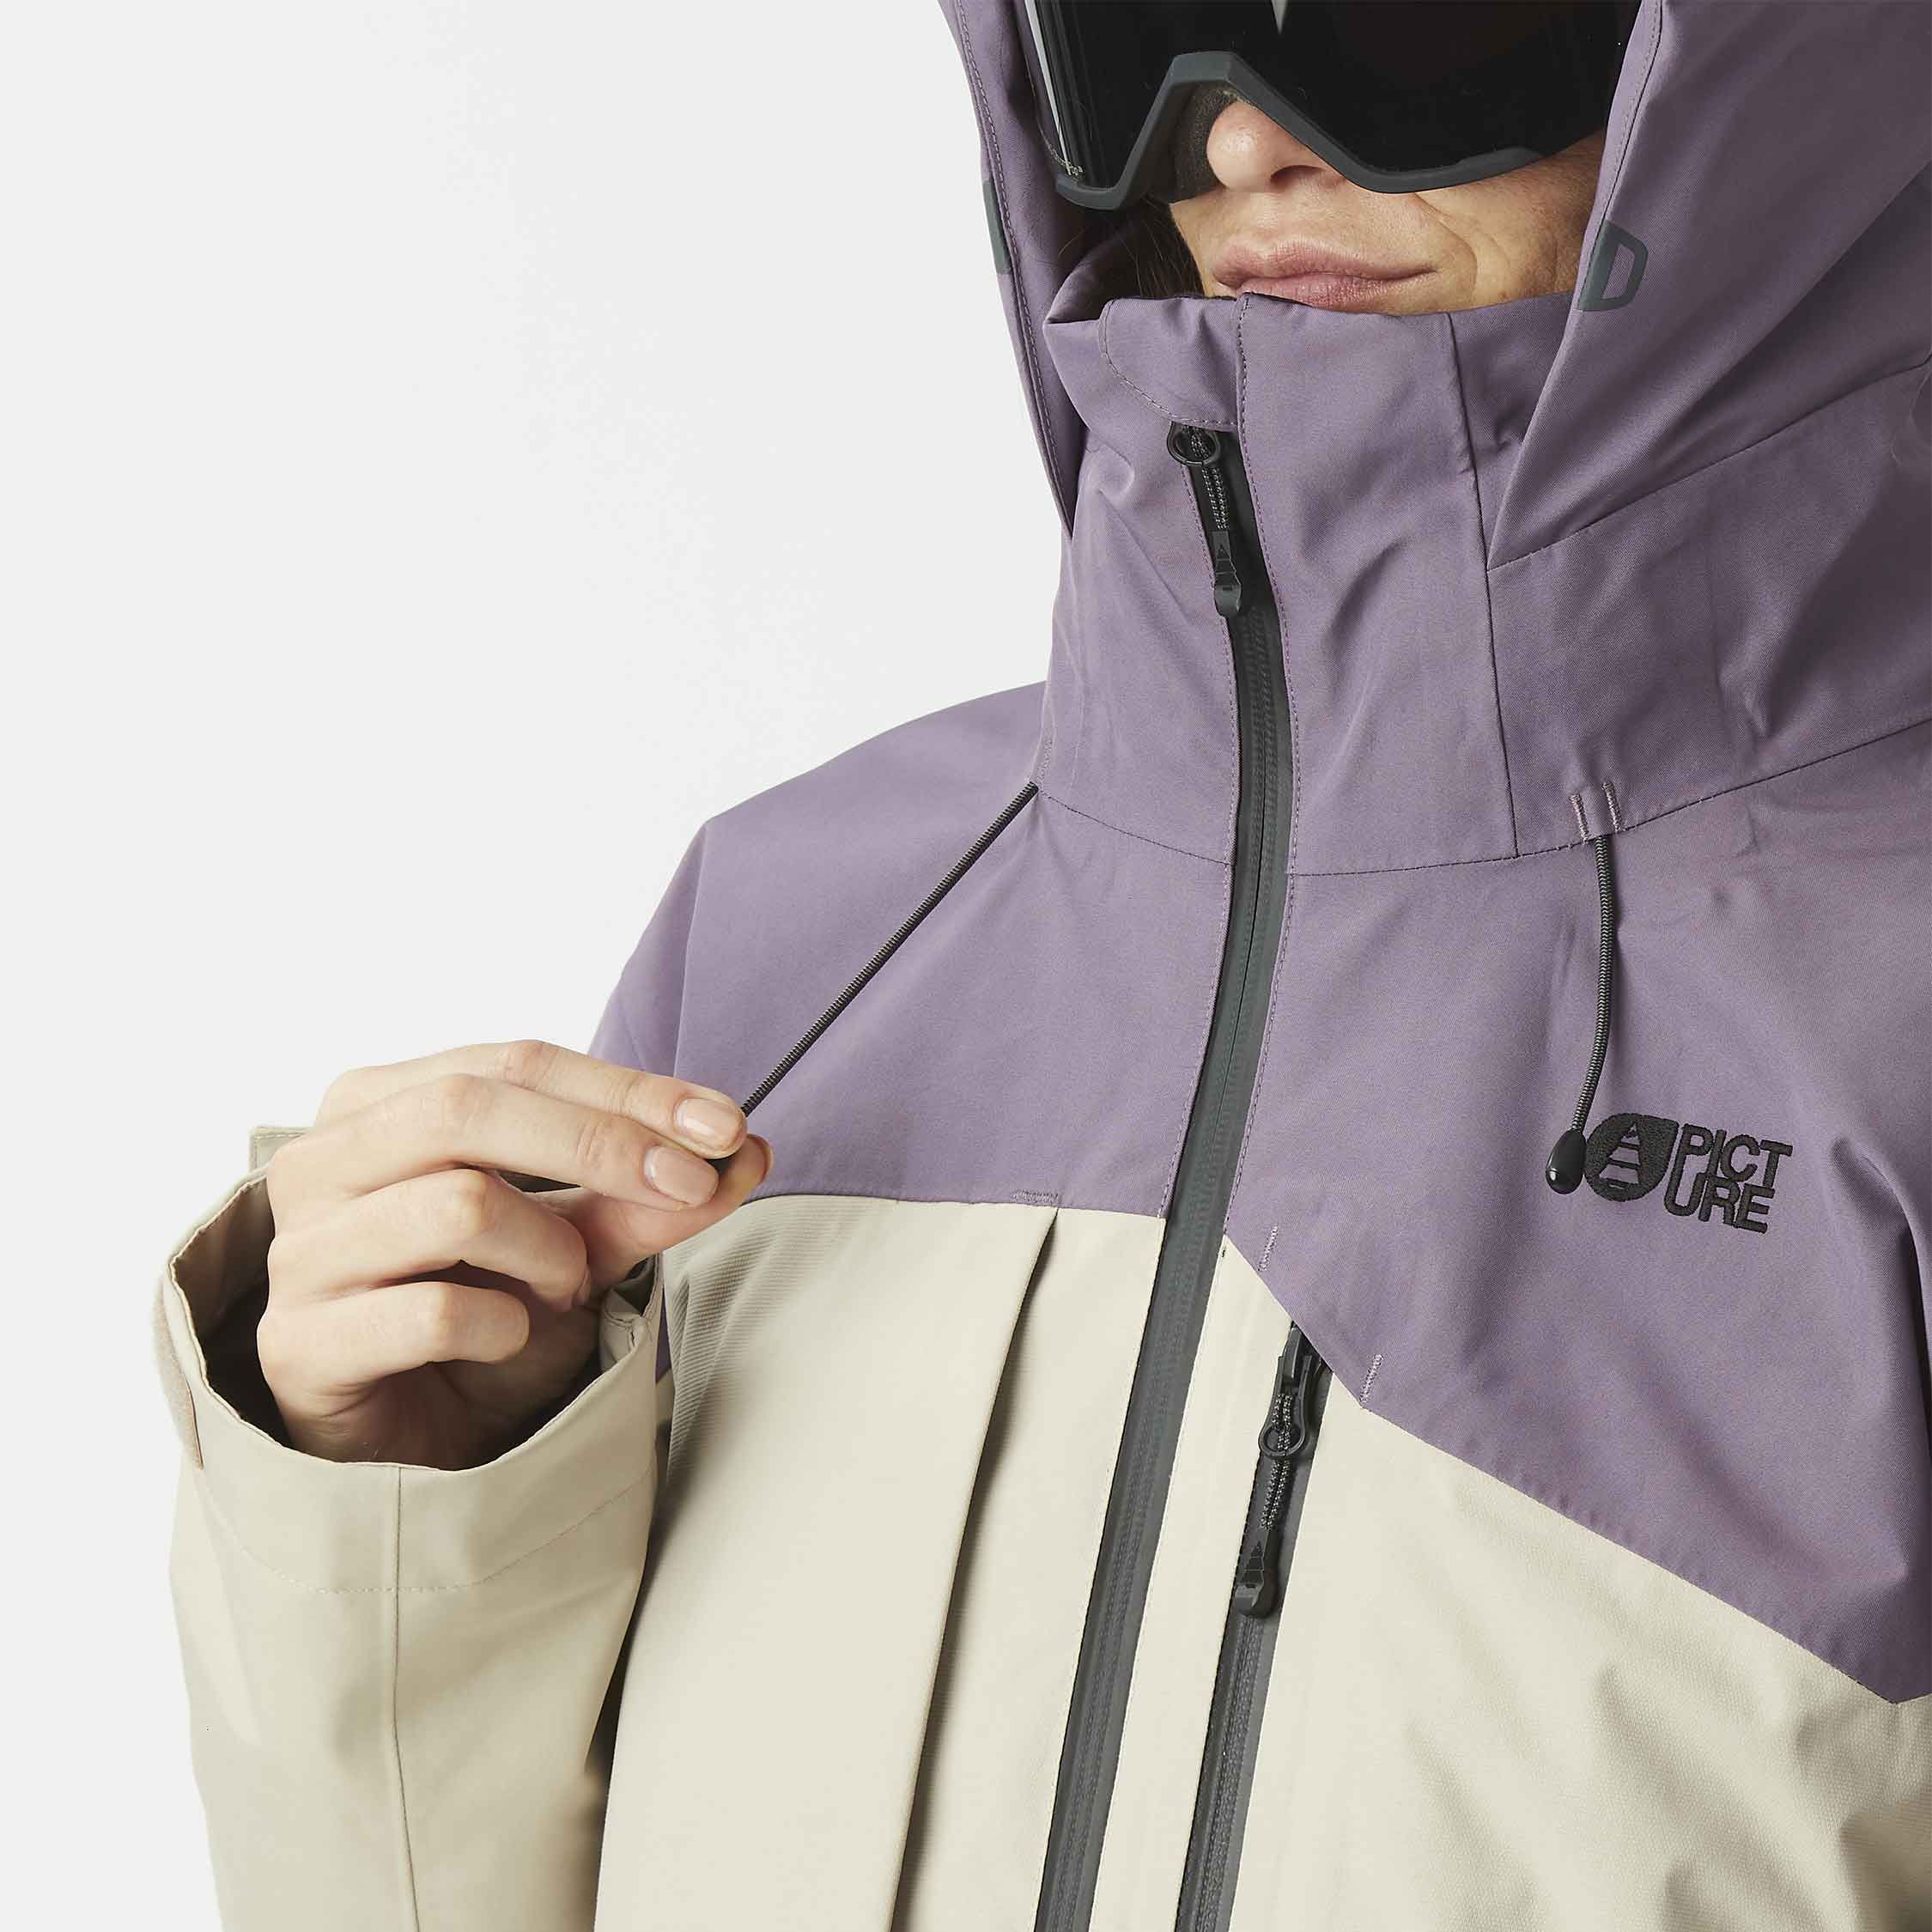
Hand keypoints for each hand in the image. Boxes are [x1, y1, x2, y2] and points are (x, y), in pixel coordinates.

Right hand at [256, 1038, 770, 1467]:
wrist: (414, 1447)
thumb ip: (646, 1197)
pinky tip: (509, 1339)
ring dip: (551, 1250)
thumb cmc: (484, 1316)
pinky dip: (503, 1326)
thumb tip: (744, 1153)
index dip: (629, 1090)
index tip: (728, 1127)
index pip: (515, 1062)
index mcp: (379, 1103)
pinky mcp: (298, 1345)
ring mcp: (301, 1253)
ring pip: (457, 1203)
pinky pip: (430, 1312)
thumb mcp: (580, 1244)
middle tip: (690, 1189)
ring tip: (566, 1288)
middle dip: (603, 1144)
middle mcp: (323, 1161)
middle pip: (469, 1107)